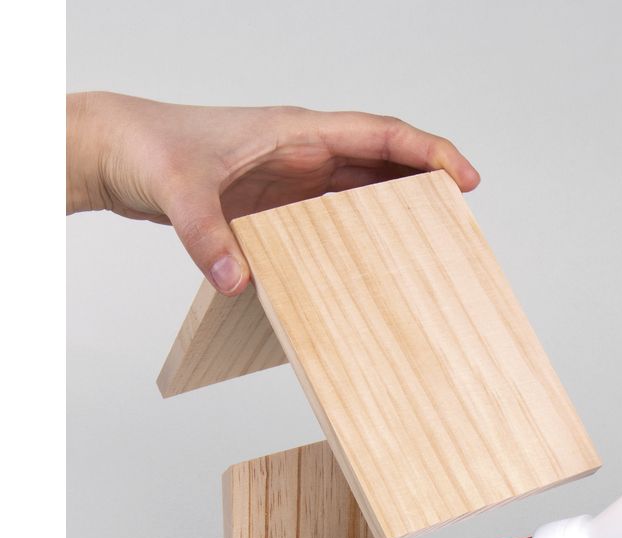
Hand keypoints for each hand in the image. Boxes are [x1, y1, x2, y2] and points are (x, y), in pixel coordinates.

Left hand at [66, 92, 479, 294]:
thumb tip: (239, 280)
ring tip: (437, 244)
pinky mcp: (282, 205)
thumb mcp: (177, 191)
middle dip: (430, 184)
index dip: (427, 152)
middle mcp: (304, 153)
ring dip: (402, 211)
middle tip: (464, 219)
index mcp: (295, 132)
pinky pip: (339, 217)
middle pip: (386, 161)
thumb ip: (207, 236)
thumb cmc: (148, 148)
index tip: (462, 177)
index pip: (379, 134)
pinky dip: (366, 232)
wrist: (118, 154)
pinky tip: (380, 260)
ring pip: (367, 189)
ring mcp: (295, 179)